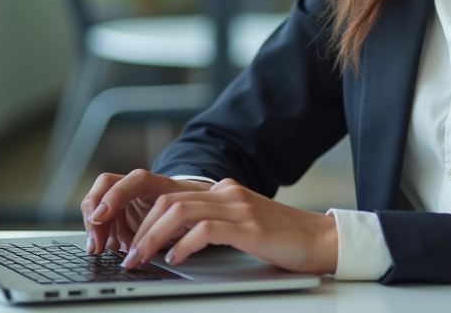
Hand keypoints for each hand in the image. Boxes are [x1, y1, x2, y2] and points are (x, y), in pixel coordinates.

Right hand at [81, 169, 212, 254]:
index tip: (100, 217)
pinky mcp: (121, 209)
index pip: (134, 181)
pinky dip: (103, 233)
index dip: (114, 197)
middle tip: (96, 244)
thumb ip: (173, 229)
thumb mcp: (187, 221)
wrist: (192, 207)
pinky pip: (103, 218)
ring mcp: (128, 195)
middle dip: (94, 215)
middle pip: (106, 186)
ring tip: (104, 249)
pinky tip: (113, 246)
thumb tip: (151, 246)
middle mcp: (138, 186)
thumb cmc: (190, 212)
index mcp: (159, 184)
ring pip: (99, 202)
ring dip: (95, 227)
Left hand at [121, 177, 337, 275]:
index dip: (146, 220)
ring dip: (153, 237)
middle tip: (128, 255)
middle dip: (141, 230)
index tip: (132, 244)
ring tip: (141, 259)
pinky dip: (183, 244)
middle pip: (169, 201)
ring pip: (180, 212)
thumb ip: (216, 224)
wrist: (322, 240)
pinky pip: (205, 229)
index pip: (172, 197)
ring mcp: (238, 207)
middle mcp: (228, 193)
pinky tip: (175, 259)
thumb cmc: (284, 240)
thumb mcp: (243, 225)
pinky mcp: (248, 226)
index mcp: (224, 190)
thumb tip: (176, 243)